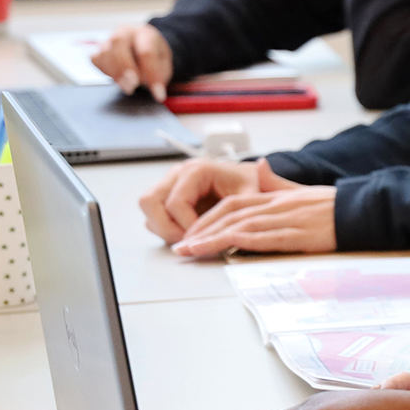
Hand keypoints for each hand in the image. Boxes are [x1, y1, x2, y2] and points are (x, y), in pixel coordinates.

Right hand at [92, 24, 173, 101]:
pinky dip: (106, 72)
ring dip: (115, 73)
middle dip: (124, 67)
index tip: (158, 94)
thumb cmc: (154, 55)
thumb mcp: (164, 63)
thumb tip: (143, 82)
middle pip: (118, 42)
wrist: (143, 45)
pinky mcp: (100, 49)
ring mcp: (109, 39)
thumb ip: (157, 72)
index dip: (152, 74)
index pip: (147, 52)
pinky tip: (118, 78)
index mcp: (146, 34)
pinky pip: (97, 60)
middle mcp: (126, 32)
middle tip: (133, 86)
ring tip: (129, 87)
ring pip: (105, 52)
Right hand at [139, 157, 262, 242]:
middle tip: (189, 243)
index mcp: (197, 169)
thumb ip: (260, 185)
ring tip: (189, 240)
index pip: (176, 202)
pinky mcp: (167, 197)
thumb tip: (262, 166)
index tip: (205, 239)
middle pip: (150, 202)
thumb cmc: (250, 185)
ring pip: (148, 207)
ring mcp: (169, 185)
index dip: (187, 227)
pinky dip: (165, 228)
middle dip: (166, 228)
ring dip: (162, 228)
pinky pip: (153, 215)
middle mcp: (178, 174)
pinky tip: (188, 235)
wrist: (247, 183)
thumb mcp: (256, 189)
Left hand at [172, 160, 335, 256]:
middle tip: (180, 246)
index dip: (208, 217)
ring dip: (210, 239)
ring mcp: (284, 219)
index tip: (191, 231)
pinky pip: (261, 237)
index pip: (233, 203)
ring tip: (189, 252)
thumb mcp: (302, 190)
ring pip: (238, 227)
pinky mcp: (295, 234)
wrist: (362, 209)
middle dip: (201, 230)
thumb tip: (260, 165)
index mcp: (274, 197)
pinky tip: (223, 249)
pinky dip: (238, 242)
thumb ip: (278, 182)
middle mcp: (274, 205)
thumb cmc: (335, 206)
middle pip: (229, 214)